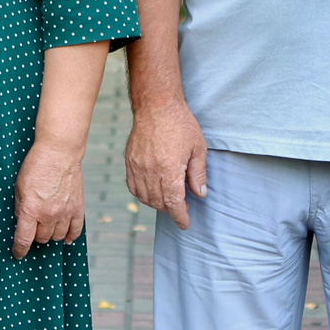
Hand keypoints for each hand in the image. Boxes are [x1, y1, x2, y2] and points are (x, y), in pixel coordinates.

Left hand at [12, 140, 85, 258]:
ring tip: (47, 228)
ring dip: (51, 235)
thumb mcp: (19, 187)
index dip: (19, 250)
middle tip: (33, 228)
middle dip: (35, 236)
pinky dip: (70, 236)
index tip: (18, 253)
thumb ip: (19, 207)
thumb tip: (21, 221)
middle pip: (42, 239)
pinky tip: (66, 238)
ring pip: (57, 237)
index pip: (24, 239)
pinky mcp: (78, 208)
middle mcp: (49, 215)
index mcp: (31, 210)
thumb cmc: (36, 166)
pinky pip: (76, 230)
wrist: (59, 153)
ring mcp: (65, 213)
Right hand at [125, 99, 208, 229]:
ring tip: (168, 200)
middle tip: (182, 208)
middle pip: (159, 202)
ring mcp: (137, 167)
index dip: (180, 216)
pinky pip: (133, 187)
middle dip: (171, 210)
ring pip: (144, 197)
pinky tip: (151, 192)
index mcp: (169, 170)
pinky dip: (142, 195)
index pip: (174, 203)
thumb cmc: (180, 124)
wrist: (156, 106)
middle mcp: (150, 171)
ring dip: (156, 204)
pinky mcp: (130, 162)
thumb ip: (198, 174)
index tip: (185, 224)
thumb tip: (200, 194)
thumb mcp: (198, 148)